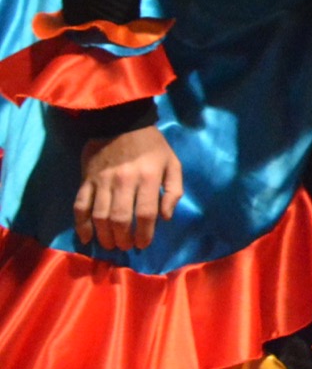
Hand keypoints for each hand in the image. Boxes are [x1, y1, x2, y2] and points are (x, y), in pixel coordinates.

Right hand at [74, 126, 181, 249]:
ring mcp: (102, 181)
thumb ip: (173, 190)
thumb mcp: (172, 163)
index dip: (145, 233)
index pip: (146, 213)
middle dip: (123, 238)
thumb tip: (166, 217)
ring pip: (100, 216)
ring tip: (111, 244)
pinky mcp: (86, 180)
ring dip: (104, 236)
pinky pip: (80, 206)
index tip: (143, 244)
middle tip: (126, 246)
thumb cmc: (151, 145)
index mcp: (148, 177)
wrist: (121, 121)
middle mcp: (124, 181)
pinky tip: (86, 237)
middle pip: (120, 219)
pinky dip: (81, 224)